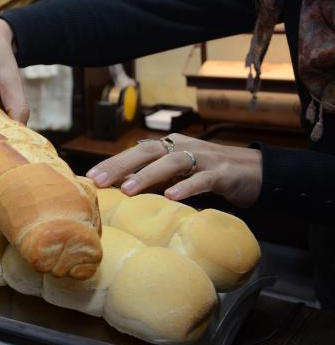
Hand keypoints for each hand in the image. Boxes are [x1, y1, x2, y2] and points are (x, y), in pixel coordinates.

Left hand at [86, 133, 262, 207]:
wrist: (256, 171)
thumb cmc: (208, 174)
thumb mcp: (178, 174)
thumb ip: (153, 179)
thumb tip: (118, 190)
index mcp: (169, 147)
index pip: (135, 152)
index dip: (112, 163)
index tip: (90, 176)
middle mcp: (183, 147)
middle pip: (147, 151)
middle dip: (120, 165)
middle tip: (98, 181)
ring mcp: (203, 158)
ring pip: (171, 162)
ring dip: (147, 175)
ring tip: (127, 190)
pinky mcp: (222, 173)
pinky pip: (201, 180)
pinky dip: (186, 187)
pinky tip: (171, 197)